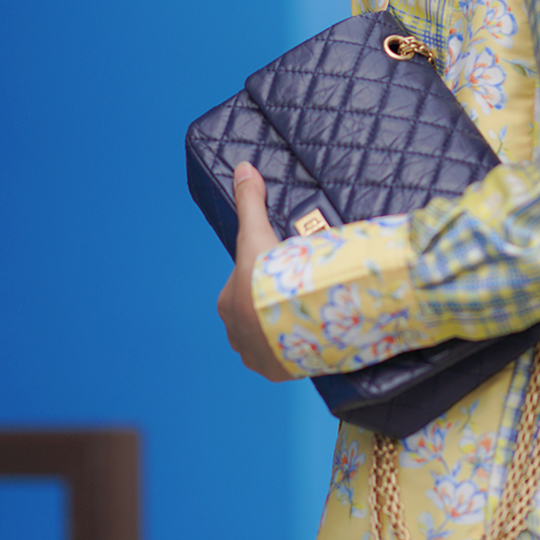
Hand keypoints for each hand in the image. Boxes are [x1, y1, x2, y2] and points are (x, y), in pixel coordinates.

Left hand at [216, 163, 290, 379]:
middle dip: (274, 308)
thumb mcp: (257, 235)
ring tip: (308, 318)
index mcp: (230, 301)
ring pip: (268, 339)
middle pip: (256, 315)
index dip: (266, 279)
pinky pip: (284, 361)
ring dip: (284, 332)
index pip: (246, 287)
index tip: (287, 275)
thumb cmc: (267, 278)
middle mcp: (235, 332)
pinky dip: (294, 353)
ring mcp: (255, 354)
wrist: (284, 320)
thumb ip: (250, 202)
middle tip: (301, 295)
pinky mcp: (275, 372)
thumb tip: (243, 167)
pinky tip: (309, 341)